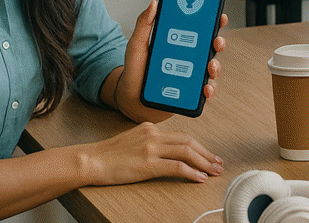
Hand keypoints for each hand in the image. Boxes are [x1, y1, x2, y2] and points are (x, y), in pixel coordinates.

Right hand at [78, 122, 222, 184]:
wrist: (90, 160)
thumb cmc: (107, 155)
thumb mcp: (131, 140)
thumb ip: (149, 141)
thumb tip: (165, 151)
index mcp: (150, 128)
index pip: (181, 136)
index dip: (198, 146)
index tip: (208, 155)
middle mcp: (153, 135)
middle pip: (189, 142)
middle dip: (206, 154)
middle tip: (218, 163)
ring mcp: (151, 148)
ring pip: (186, 152)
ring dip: (204, 163)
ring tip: (214, 171)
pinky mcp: (147, 163)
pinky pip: (176, 167)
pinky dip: (191, 172)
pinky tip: (199, 178)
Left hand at [116, 0, 227, 122]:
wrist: (130, 100)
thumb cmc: (134, 72)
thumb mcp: (137, 46)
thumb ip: (144, 25)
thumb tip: (154, 4)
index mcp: (179, 44)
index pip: (200, 30)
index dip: (213, 22)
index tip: (219, 16)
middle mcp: (189, 59)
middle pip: (211, 48)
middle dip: (218, 43)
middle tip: (215, 41)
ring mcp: (192, 76)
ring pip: (212, 69)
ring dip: (216, 66)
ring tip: (209, 67)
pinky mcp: (192, 93)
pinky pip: (207, 91)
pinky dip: (210, 90)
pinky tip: (205, 88)